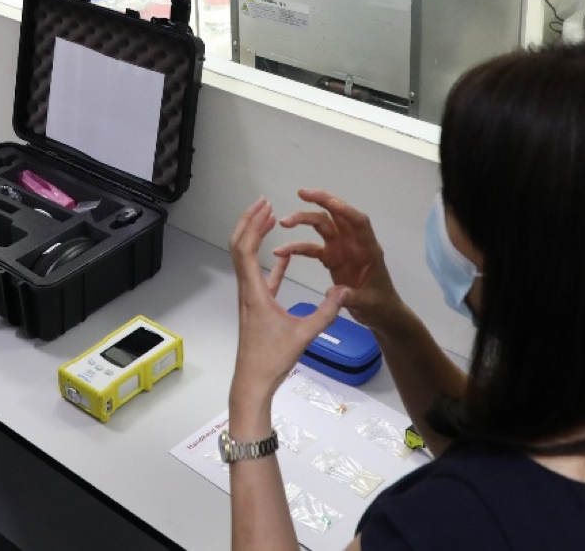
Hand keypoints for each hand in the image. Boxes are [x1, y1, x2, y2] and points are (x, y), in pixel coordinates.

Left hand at [229, 197, 346, 420]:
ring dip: (256, 238)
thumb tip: (344, 291)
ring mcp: (251, 298)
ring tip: (270, 220)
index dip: (253, 225)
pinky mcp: (257, 307)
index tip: (265, 207)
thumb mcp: (304, 335)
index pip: (246, 249)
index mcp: (254, 292)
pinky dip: (270, 263)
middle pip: (239, 247)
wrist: (253, 381)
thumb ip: (326, 312)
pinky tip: (282, 256)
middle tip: (264, 203)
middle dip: (250, 222)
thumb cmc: (272, 359)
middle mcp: (247, 290)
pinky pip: (261, 277)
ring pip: (247, 259)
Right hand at [274, 189, 403, 331]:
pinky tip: (280, 251)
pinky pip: (311, 248)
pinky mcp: (330, 258)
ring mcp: (340, 249)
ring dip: (304, 220)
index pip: (359, 222)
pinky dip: (296, 248)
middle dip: (321, 201)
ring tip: (284, 222)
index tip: (329, 202)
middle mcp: (353, 243)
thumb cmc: (380, 305)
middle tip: (301, 193)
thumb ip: (353, 297)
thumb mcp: (369, 303)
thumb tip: (334, 292)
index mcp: (368, 248)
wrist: (379, 313)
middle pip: (337, 216)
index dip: (345, 210)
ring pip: (322, 227)